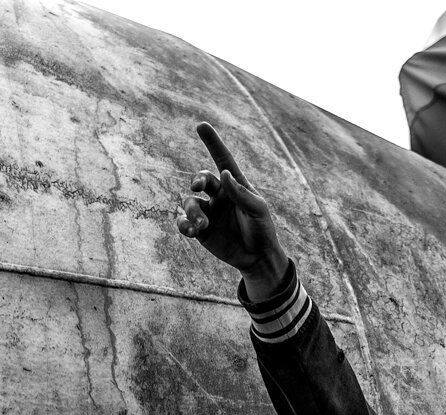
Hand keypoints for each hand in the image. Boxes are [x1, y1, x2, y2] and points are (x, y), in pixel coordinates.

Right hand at [176, 123, 289, 295]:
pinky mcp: (200, 230)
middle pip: (202, 180)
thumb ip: (241, 193)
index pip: (222, 160)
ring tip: (202, 224)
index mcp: (234, 185)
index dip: (212, 143)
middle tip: (199, 187)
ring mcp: (208, 212)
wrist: (257, 257)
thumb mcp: (257, 210)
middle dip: (198, 180)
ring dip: (193, 211)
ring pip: (190, 202)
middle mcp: (219, 195)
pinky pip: (184, 222)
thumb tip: (224, 174)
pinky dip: (184, 224)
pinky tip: (191, 230)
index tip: (201, 125)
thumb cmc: (262, 229)